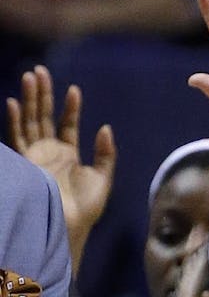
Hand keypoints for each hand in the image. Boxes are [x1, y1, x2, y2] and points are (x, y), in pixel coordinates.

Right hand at [7, 65, 115, 243]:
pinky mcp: (24, 163)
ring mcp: (34, 156)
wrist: (69, 226)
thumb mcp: (103, 178)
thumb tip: (105, 127)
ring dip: (29, 100)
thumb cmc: (86, 207)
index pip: (67, 124)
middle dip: (43, 94)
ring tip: (30, 77)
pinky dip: (15, 120)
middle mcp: (49, 152)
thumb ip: (105, 153)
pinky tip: (14, 103)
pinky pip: (17, 138)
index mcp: (68, 154)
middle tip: (40, 71)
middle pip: (44, 116)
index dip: (70, 107)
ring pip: (30, 121)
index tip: (74, 90)